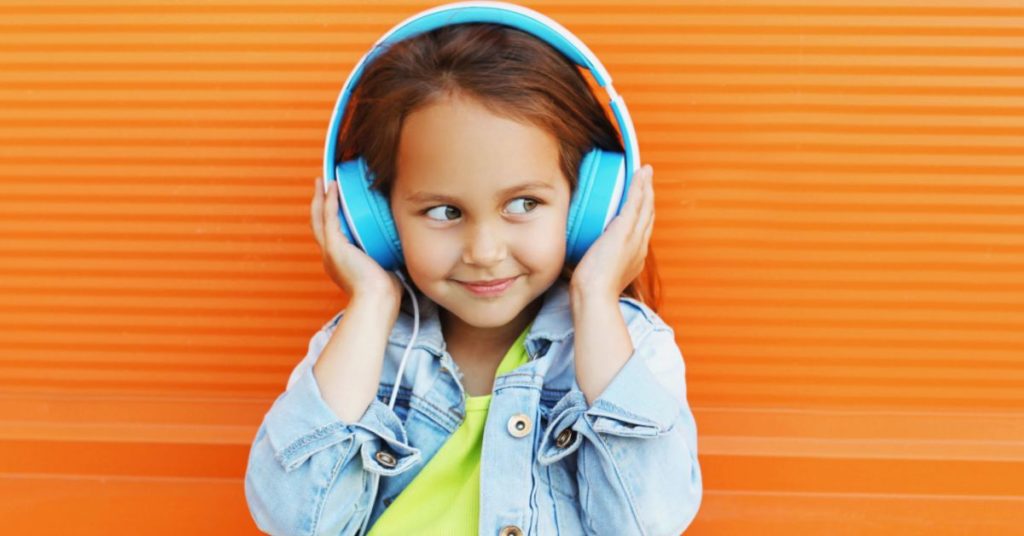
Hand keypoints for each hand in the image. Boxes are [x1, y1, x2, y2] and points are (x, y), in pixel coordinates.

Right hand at [310, 176, 403, 309]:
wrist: (377, 302)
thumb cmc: (384, 294)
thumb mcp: (384, 270)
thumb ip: (386, 257)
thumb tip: (401, 247)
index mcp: (340, 263)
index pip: (332, 235)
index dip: (331, 218)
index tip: (335, 204)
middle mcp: (331, 257)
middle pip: (319, 224)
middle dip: (320, 204)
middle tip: (322, 185)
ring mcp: (330, 251)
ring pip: (319, 218)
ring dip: (321, 198)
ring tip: (324, 181)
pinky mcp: (334, 247)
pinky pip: (329, 218)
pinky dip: (330, 201)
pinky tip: (333, 187)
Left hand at [569, 165, 654, 299]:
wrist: (595, 297)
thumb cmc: (591, 293)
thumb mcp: (597, 277)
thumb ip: (595, 265)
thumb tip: (584, 263)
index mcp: (634, 258)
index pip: (641, 231)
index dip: (643, 215)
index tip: (641, 203)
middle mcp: (639, 246)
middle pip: (648, 216)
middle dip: (648, 196)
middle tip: (647, 179)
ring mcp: (634, 237)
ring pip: (645, 206)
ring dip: (646, 186)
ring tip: (645, 171)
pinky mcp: (625, 229)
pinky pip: (635, 202)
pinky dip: (639, 185)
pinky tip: (639, 173)